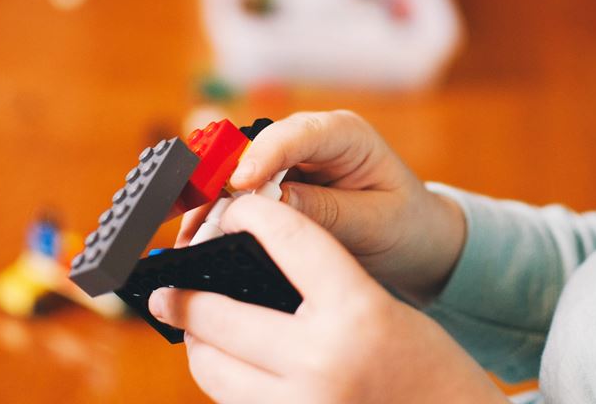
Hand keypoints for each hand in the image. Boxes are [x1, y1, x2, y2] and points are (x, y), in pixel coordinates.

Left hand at [152, 195, 504, 403]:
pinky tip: (229, 364)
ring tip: (194, 328)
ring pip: (210, 368)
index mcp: (357, 313)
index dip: (250, 214)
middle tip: (167, 289)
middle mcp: (321, 361)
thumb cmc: (428, 368)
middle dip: (184, 295)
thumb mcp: (385, 310)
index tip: (232, 211)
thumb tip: (248, 269)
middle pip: (218, 313)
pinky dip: (224, 379)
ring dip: (197, 343)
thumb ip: (322, 286)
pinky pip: (232, 403)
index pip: (287, 238)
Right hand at [178, 110, 465, 302]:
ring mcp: (288, 159)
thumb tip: (271, 204)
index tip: (239, 184)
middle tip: (196, 218)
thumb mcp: (374, 222)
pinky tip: (198, 236)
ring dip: (210, 201)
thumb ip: (326, 211)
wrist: (414, 238)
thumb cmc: (403, 224)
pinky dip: (217, 213)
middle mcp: (310, 139)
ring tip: (189, 236)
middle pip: (253, 148)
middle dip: (220, 181)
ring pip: (235, 170)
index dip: (263, 156)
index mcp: (345, 135)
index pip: (297, 134)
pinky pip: (237, 192)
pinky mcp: (274, 182)